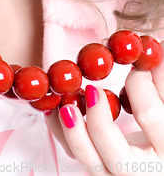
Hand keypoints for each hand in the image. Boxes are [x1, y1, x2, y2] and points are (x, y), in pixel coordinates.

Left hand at [47, 41, 163, 174]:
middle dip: (98, 122)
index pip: (149, 115)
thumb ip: (160, 80)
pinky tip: (55, 108)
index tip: (132, 65)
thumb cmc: (162, 130)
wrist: (155, 161)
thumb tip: (156, 43)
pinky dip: (61, 130)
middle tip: (91, 90)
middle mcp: (142, 173)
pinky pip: (74, 154)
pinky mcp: (97, 171)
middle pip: (116, 156)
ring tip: (66, 101)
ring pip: (88, 160)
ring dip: (72, 128)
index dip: (138, 85)